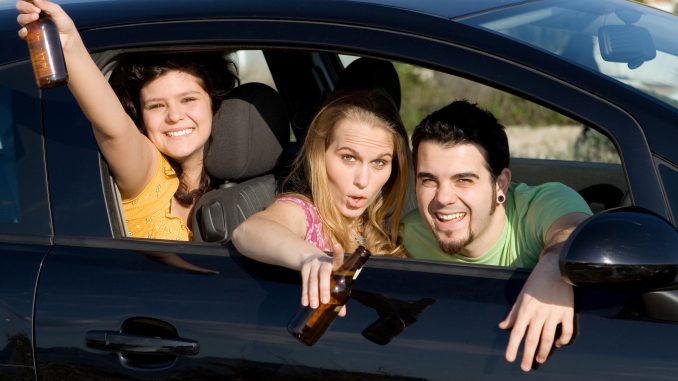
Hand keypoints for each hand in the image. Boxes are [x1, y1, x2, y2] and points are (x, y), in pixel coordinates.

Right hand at [16, 0, 76, 46]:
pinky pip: (21, 33)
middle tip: (37, 10)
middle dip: (26, 7)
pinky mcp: (31, 36)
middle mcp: (31, 14)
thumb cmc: (64, 23)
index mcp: (37, 6)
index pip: (26, 0)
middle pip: (20, 7)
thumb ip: (48, 5)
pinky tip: (26, 30)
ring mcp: (30, 25)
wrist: (69, 39)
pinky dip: (22, 32)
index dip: (26, 0)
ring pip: (20, 19)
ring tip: (36, 17)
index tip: (33, 1)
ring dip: (26, 17)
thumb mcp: (58, 12)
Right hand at [300, 243, 346, 315]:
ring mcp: (313, 265)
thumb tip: (342, 314)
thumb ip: (339, 295)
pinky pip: (304, 283)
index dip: (338, 253)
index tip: (337, 246)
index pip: (338, 258)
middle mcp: (324, 262)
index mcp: (334, 264)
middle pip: (324, 273)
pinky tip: (305, 303)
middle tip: (325, 301)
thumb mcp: (334, 279)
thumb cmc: (328, 273)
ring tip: (314, 306)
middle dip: (324, 287)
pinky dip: (305, 293)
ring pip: (312, 279)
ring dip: (313, 293)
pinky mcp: (304, 269)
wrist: (310, 259)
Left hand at [498, 251, 573, 370]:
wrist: (555, 268)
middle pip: (532, 339)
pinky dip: (563, 340)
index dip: (513, 346)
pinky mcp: (567, 312)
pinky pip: (566, 331)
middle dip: (527, 355)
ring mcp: (554, 314)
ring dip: (543, 351)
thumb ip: (513, 313)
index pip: (517, 332)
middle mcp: (538, 314)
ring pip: (548, 338)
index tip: (509, 359)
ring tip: (539, 359)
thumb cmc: (536, 282)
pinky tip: (558, 344)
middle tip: (525, 367)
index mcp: (525, 309)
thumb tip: (502, 326)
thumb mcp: (521, 296)